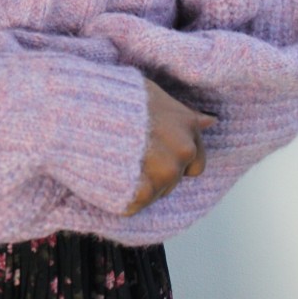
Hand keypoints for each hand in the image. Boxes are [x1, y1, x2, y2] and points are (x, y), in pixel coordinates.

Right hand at [123, 78, 215, 216]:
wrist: (86, 109)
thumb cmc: (118, 96)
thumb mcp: (154, 94)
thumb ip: (183, 114)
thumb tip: (210, 121)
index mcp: (188, 128)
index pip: (195, 164)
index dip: (174, 161)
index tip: (154, 154)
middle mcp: (182, 152)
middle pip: (173, 180)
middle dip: (156, 173)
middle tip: (131, 156)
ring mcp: (164, 174)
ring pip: (155, 194)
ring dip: (139, 184)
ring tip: (118, 162)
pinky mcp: (141, 193)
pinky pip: (134, 204)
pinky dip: (122, 195)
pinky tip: (110, 175)